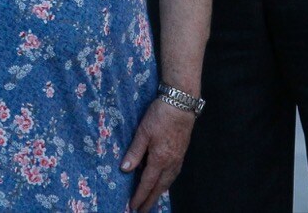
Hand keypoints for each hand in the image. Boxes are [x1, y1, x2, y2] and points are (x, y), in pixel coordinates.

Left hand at [121, 97, 196, 211]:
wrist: (181, 104)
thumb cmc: (160, 116)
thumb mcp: (143, 132)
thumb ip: (135, 152)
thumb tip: (125, 169)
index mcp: (159, 159)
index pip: (147, 183)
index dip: (140, 196)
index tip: (133, 206)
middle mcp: (170, 163)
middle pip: (159, 187)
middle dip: (150, 200)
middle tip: (143, 211)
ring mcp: (178, 158)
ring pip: (168, 181)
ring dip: (160, 192)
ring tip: (153, 200)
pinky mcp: (182, 152)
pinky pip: (174, 174)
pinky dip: (167, 182)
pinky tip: (165, 181)